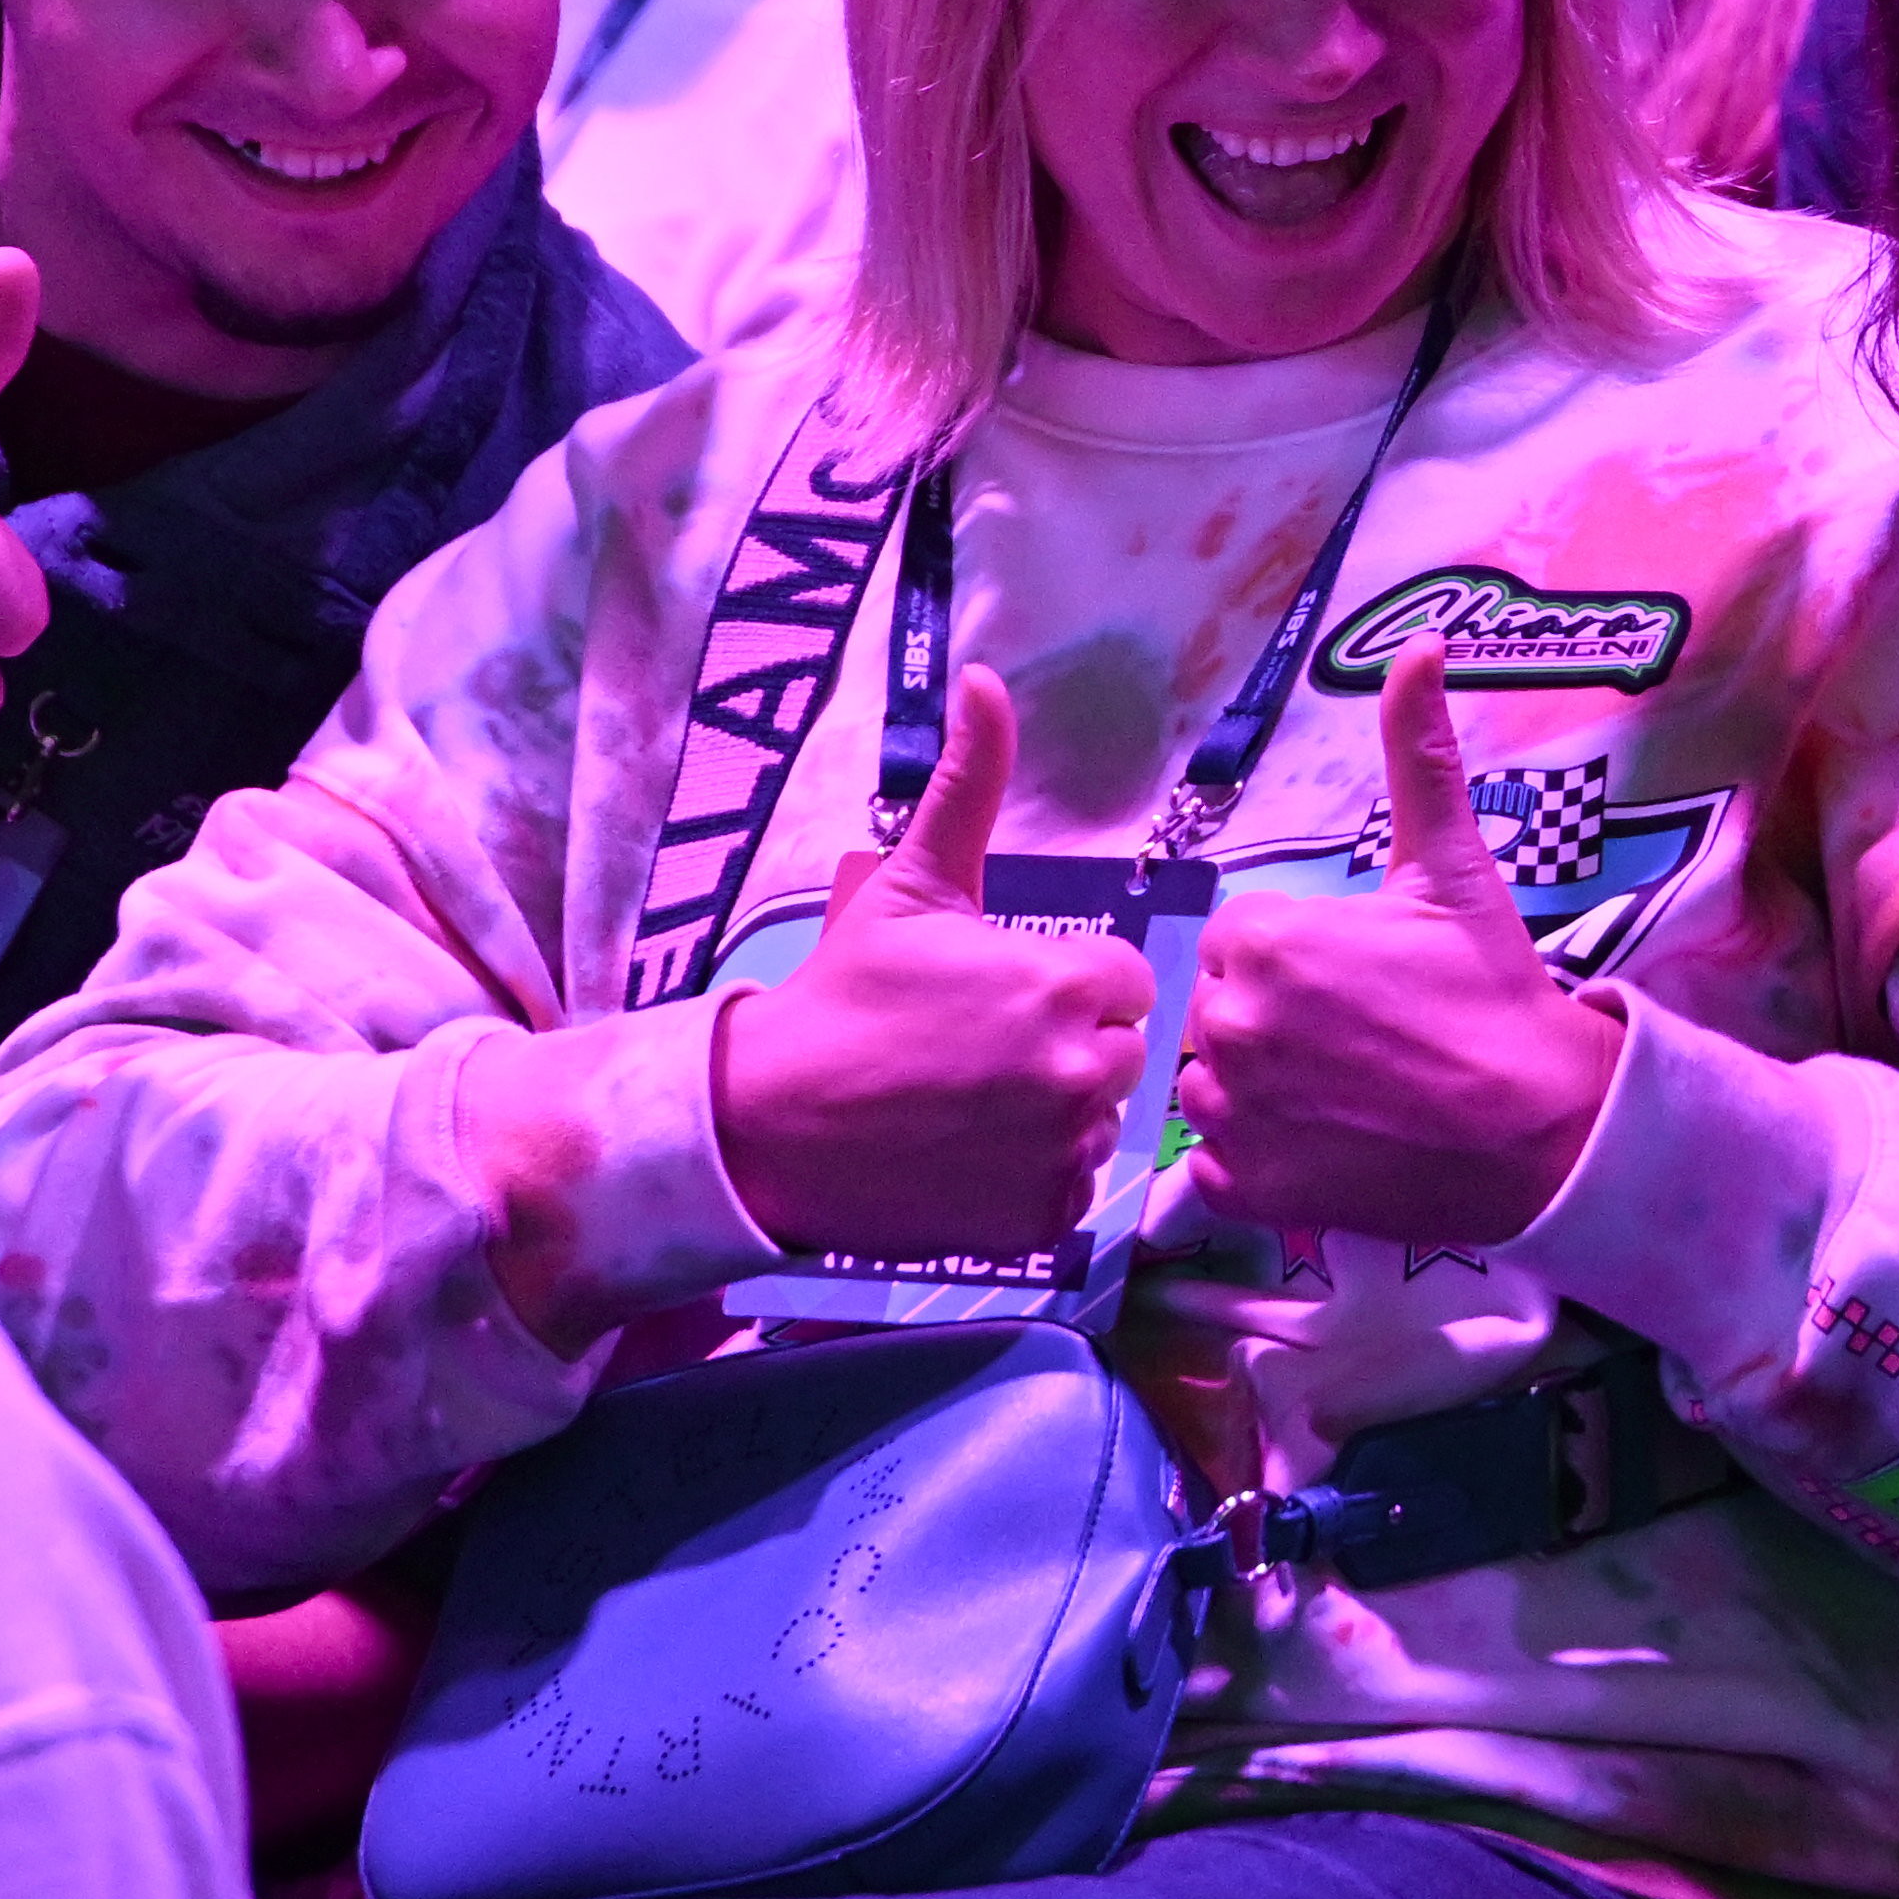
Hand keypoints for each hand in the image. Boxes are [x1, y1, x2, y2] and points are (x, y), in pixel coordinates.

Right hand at [712, 665, 1156, 1259]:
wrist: (770, 1121)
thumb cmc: (845, 995)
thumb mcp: (912, 882)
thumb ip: (968, 782)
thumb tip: (981, 677)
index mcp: (1067, 979)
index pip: (1127, 981)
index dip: (1072, 984)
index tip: (1008, 996)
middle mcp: (1081, 1068)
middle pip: (1121, 1053)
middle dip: (1070, 1047)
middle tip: (984, 1053)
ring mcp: (1062, 1151)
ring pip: (1098, 1123)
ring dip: (1056, 1115)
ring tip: (972, 1104)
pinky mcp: (1041, 1221)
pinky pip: (1072, 1194)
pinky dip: (1033, 1180)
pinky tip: (971, 1156)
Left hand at [1181, 641, 1626, 1247]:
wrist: (1542, 1129)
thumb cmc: (1493, 993)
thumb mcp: (1451, 867)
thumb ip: (1418, 756)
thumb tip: (1422, 645)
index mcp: (1263, 938)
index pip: (1240, 936)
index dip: (1302, 955)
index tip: (1362, 978)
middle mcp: (1228, 1022)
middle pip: (1221, 1005)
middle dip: (1277, 1015)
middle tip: (1363, 1035)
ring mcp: (1232, 1114)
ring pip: (1210, 1082)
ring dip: (1259, 1086)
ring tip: (1345, 1090)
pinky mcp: (1246, 1190)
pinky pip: (1212, 1165)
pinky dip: (1257, 1157)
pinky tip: (1325, 1142)